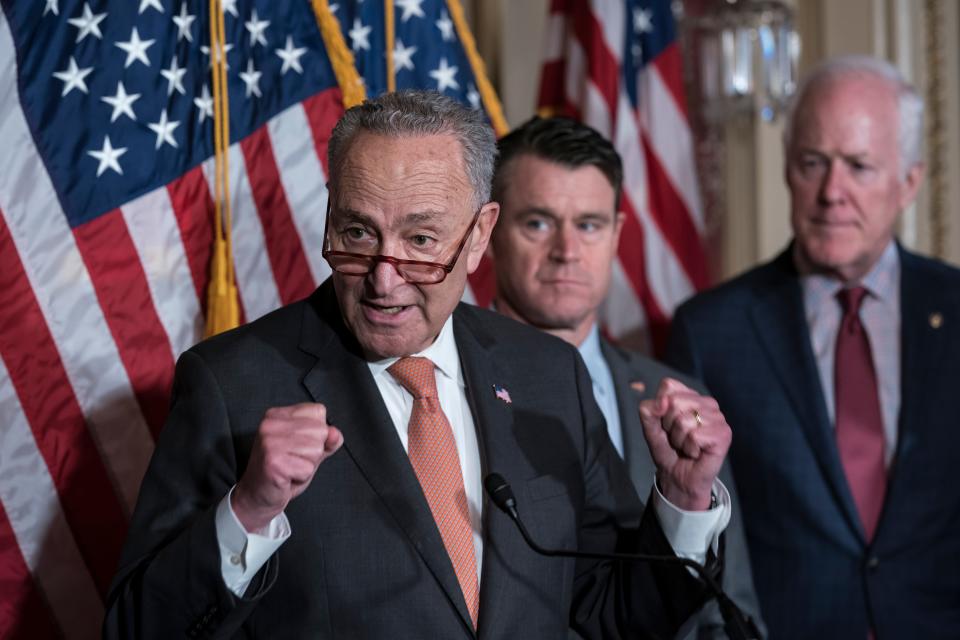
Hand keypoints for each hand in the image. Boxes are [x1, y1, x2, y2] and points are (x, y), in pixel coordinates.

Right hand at [231, 403, 342, 531]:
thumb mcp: (309, 450)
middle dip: (313, 452)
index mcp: (277, 414)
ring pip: (316, 449)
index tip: (297, 446)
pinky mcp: (273, 462)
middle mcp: (270, 424)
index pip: (318, 411)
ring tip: (290, 468)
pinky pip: (308, 468)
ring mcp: (270, 442)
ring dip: (307, 465)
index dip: (317, 433)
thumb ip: (327, 440)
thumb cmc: (283, 470)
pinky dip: (301, 477)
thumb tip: (335, 433)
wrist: (256, 496)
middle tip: (293, 460)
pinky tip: (286, 477)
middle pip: (320, 431)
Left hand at [638, 378, 730, 510]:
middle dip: (669, 425)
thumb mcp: (650, 427)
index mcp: (690, 395)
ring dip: (679, 439)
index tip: (666, 424)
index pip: (668, 386)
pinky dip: (689, 448)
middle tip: (677, 438)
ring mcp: (718, 417)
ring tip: (686, 446)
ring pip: (684, 421)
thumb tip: (662, 402)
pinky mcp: (723, 434)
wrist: (678, 477)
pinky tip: (696, 453)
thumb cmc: (668, 450)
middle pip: (674, 402)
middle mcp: (707, 403)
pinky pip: (694, 436)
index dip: (660, 407)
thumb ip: (648, 411)